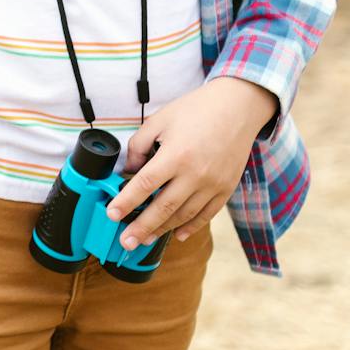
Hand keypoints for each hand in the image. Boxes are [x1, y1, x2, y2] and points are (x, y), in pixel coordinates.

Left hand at [103, 77, 275, 248]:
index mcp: (175, 155)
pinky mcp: (226, 188)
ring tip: (144, 239)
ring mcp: (213, 184)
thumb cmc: (196, 110)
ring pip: (184, 215)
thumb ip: (139, 145)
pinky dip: (191, 227)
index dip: (126, 202)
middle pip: (163, 207)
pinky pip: (207, 214)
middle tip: (125, 242)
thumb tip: (129, 170)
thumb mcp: (160, 120)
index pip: (144, 184)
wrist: (237, 107)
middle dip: (141, 227)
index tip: (111, 214)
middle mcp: (195, 174)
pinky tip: (176, 234)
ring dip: (162, 230)